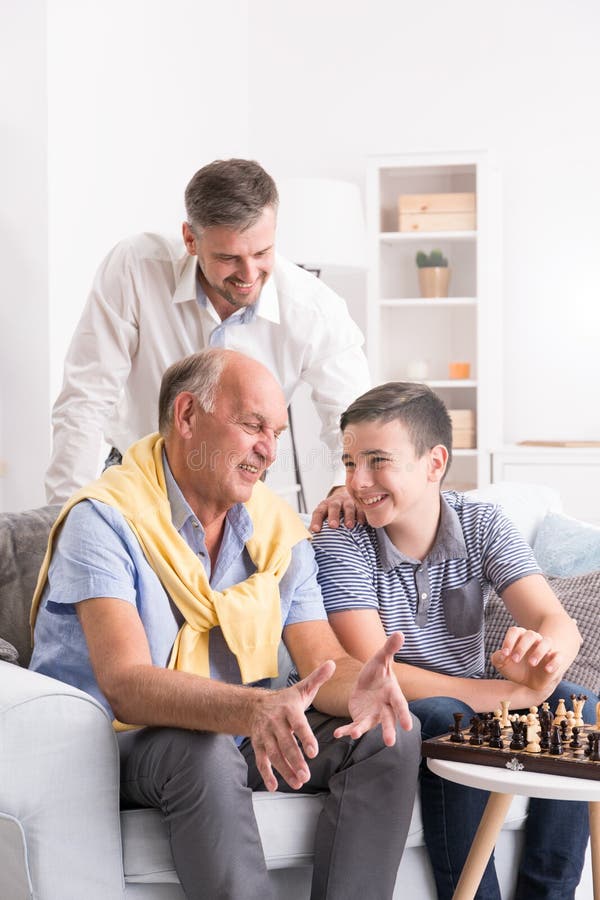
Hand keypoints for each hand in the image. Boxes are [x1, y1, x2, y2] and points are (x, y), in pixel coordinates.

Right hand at [249, 659, 335, 791]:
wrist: (255, 705)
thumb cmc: (286, 700)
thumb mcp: (302, 688)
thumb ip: (318, 678)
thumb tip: (332, 663)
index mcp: (289, 709)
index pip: (298, 725)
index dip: (305, 738)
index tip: (314, 752)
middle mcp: (275, 722)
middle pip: (285, 743)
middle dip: (295, 760)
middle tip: (306, 775)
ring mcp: (264, 734)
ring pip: (274, 754)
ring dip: (285, 770)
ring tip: (298, 783)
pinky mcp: (257, 744)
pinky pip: (261, 760)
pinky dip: (266, 774)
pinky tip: (274, 786)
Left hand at [309, 485, 364, 532]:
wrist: (345, 494)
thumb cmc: (332, 510)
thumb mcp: (324, 514)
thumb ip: (318, 524)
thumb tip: (310, 540)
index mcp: (325, 505)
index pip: (319, 512)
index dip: (316, 520)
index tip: (316, 530)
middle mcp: (336, 502)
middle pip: (334, 507)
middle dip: (333, 516)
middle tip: (333, 525)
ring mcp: (348, 502)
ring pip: (348, 507)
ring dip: (349, 516)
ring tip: (349, 526)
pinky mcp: (359, 504)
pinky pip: (361, 509)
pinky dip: (361, 515)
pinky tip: (362, 523)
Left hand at [334, 632, 412, 745]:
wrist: (367, 682)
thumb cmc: (378, 671)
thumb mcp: (381, 658)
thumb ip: (389, 648)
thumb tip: (400, 633)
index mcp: (392, 693)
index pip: (400, 705)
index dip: (404, 715)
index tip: (408, 727)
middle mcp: (385, 708)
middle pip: (388, 720)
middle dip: (389, 730)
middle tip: (389, 743)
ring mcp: (372, 715)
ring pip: (369, 725)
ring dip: (362, 730)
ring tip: (354, 734)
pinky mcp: (360, 718)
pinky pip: (353, 726)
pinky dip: (346, 730)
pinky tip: (338, 735)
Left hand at [490, 625, 562, 694]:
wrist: (529, 681)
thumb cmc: (514, 668)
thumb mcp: (502, 664)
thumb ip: (497, 658)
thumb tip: (502, 656)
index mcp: (519, 637)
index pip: (515, 631)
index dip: (509, 641)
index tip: (504, 654)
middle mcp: (534, 640)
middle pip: (530, 635)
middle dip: (522, 647)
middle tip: (515, 659)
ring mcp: (546, 648)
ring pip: (546, 642)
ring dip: (538, 652)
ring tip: (531, 663)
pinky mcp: (556, 659)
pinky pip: (559, 656)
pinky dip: (554, 662)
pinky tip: (547, 669)